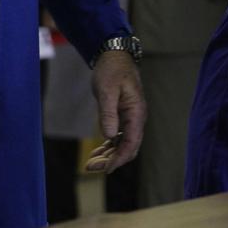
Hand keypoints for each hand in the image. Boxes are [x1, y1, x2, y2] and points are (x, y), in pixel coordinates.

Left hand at [86, 51, 145, 173]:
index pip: (132, 142)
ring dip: (108, 155)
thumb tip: (109, 135)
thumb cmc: (112, 71)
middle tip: (90, 168)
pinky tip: (96, 152)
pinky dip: (108, 146)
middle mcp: (137, 118)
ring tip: (90, 164)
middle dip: (111, 160)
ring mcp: (131, 118)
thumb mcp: (107, 90)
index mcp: (137, 112)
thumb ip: (108, 113)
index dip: (119, 158)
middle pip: (128, 147)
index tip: (106, 170)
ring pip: (123, 144)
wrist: (114, 57)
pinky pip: (118, 137)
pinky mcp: (123, 116)